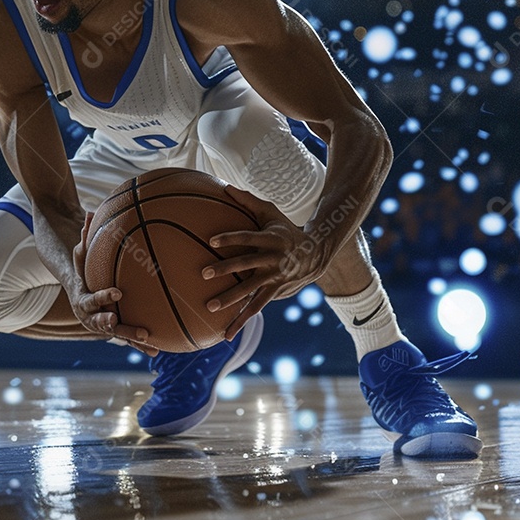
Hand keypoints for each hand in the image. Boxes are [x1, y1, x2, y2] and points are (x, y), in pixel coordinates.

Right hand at [70, 212, 157, 354]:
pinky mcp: (113, 330)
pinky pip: (126, 337)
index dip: (103, 297)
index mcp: (81, 298)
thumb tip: (90, 211)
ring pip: (117, 334)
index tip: (118, 293)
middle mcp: (89, 315)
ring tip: (150, 341)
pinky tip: (157, 349)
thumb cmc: (82, 266)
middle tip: (132, 326)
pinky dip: (139, 344)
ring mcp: (101, 325)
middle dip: (115, 326)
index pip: (91, 298)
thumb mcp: (80, 253)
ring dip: (132, 338)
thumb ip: (85, 236)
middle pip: (101, 323)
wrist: (76, 289)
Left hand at [201, 185, 327, 339]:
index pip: (248, 238)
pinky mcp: (275, 293)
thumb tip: (224, 186)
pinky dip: (242, 321)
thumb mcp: (271, 213)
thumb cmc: (285, 229)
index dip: (231, 238)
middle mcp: (273, 260)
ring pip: (251, 291)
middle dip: (226, 269)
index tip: (212, 240)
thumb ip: (247, 201)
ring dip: (231, 300)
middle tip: (204, 273)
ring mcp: (275, 279)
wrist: (316, 254)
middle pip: (247, 265)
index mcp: (271, 239)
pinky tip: (227, 334)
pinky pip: (256, 308)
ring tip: (210, 307)